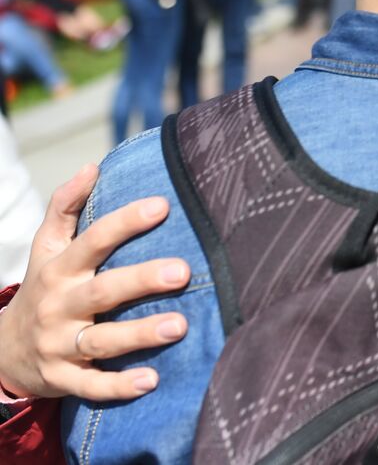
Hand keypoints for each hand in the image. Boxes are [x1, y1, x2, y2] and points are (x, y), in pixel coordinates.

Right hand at [0, 165, 189, 400]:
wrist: (2, 351)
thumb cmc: (43, 288)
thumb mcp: (45, 248)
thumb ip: (65, 207)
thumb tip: (92, 166)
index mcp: (60, 270)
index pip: (92, 241)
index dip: (124, 222)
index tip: (163, 205)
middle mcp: (59, 306)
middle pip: (103, 291)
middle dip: (142, 280)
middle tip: (184, 271)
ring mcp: (59, 345)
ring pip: (101, 340)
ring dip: (139, 334)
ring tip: (179, 326)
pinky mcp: (62, 380)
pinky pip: (91, 386)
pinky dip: (118, 387)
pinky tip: (151, 382)